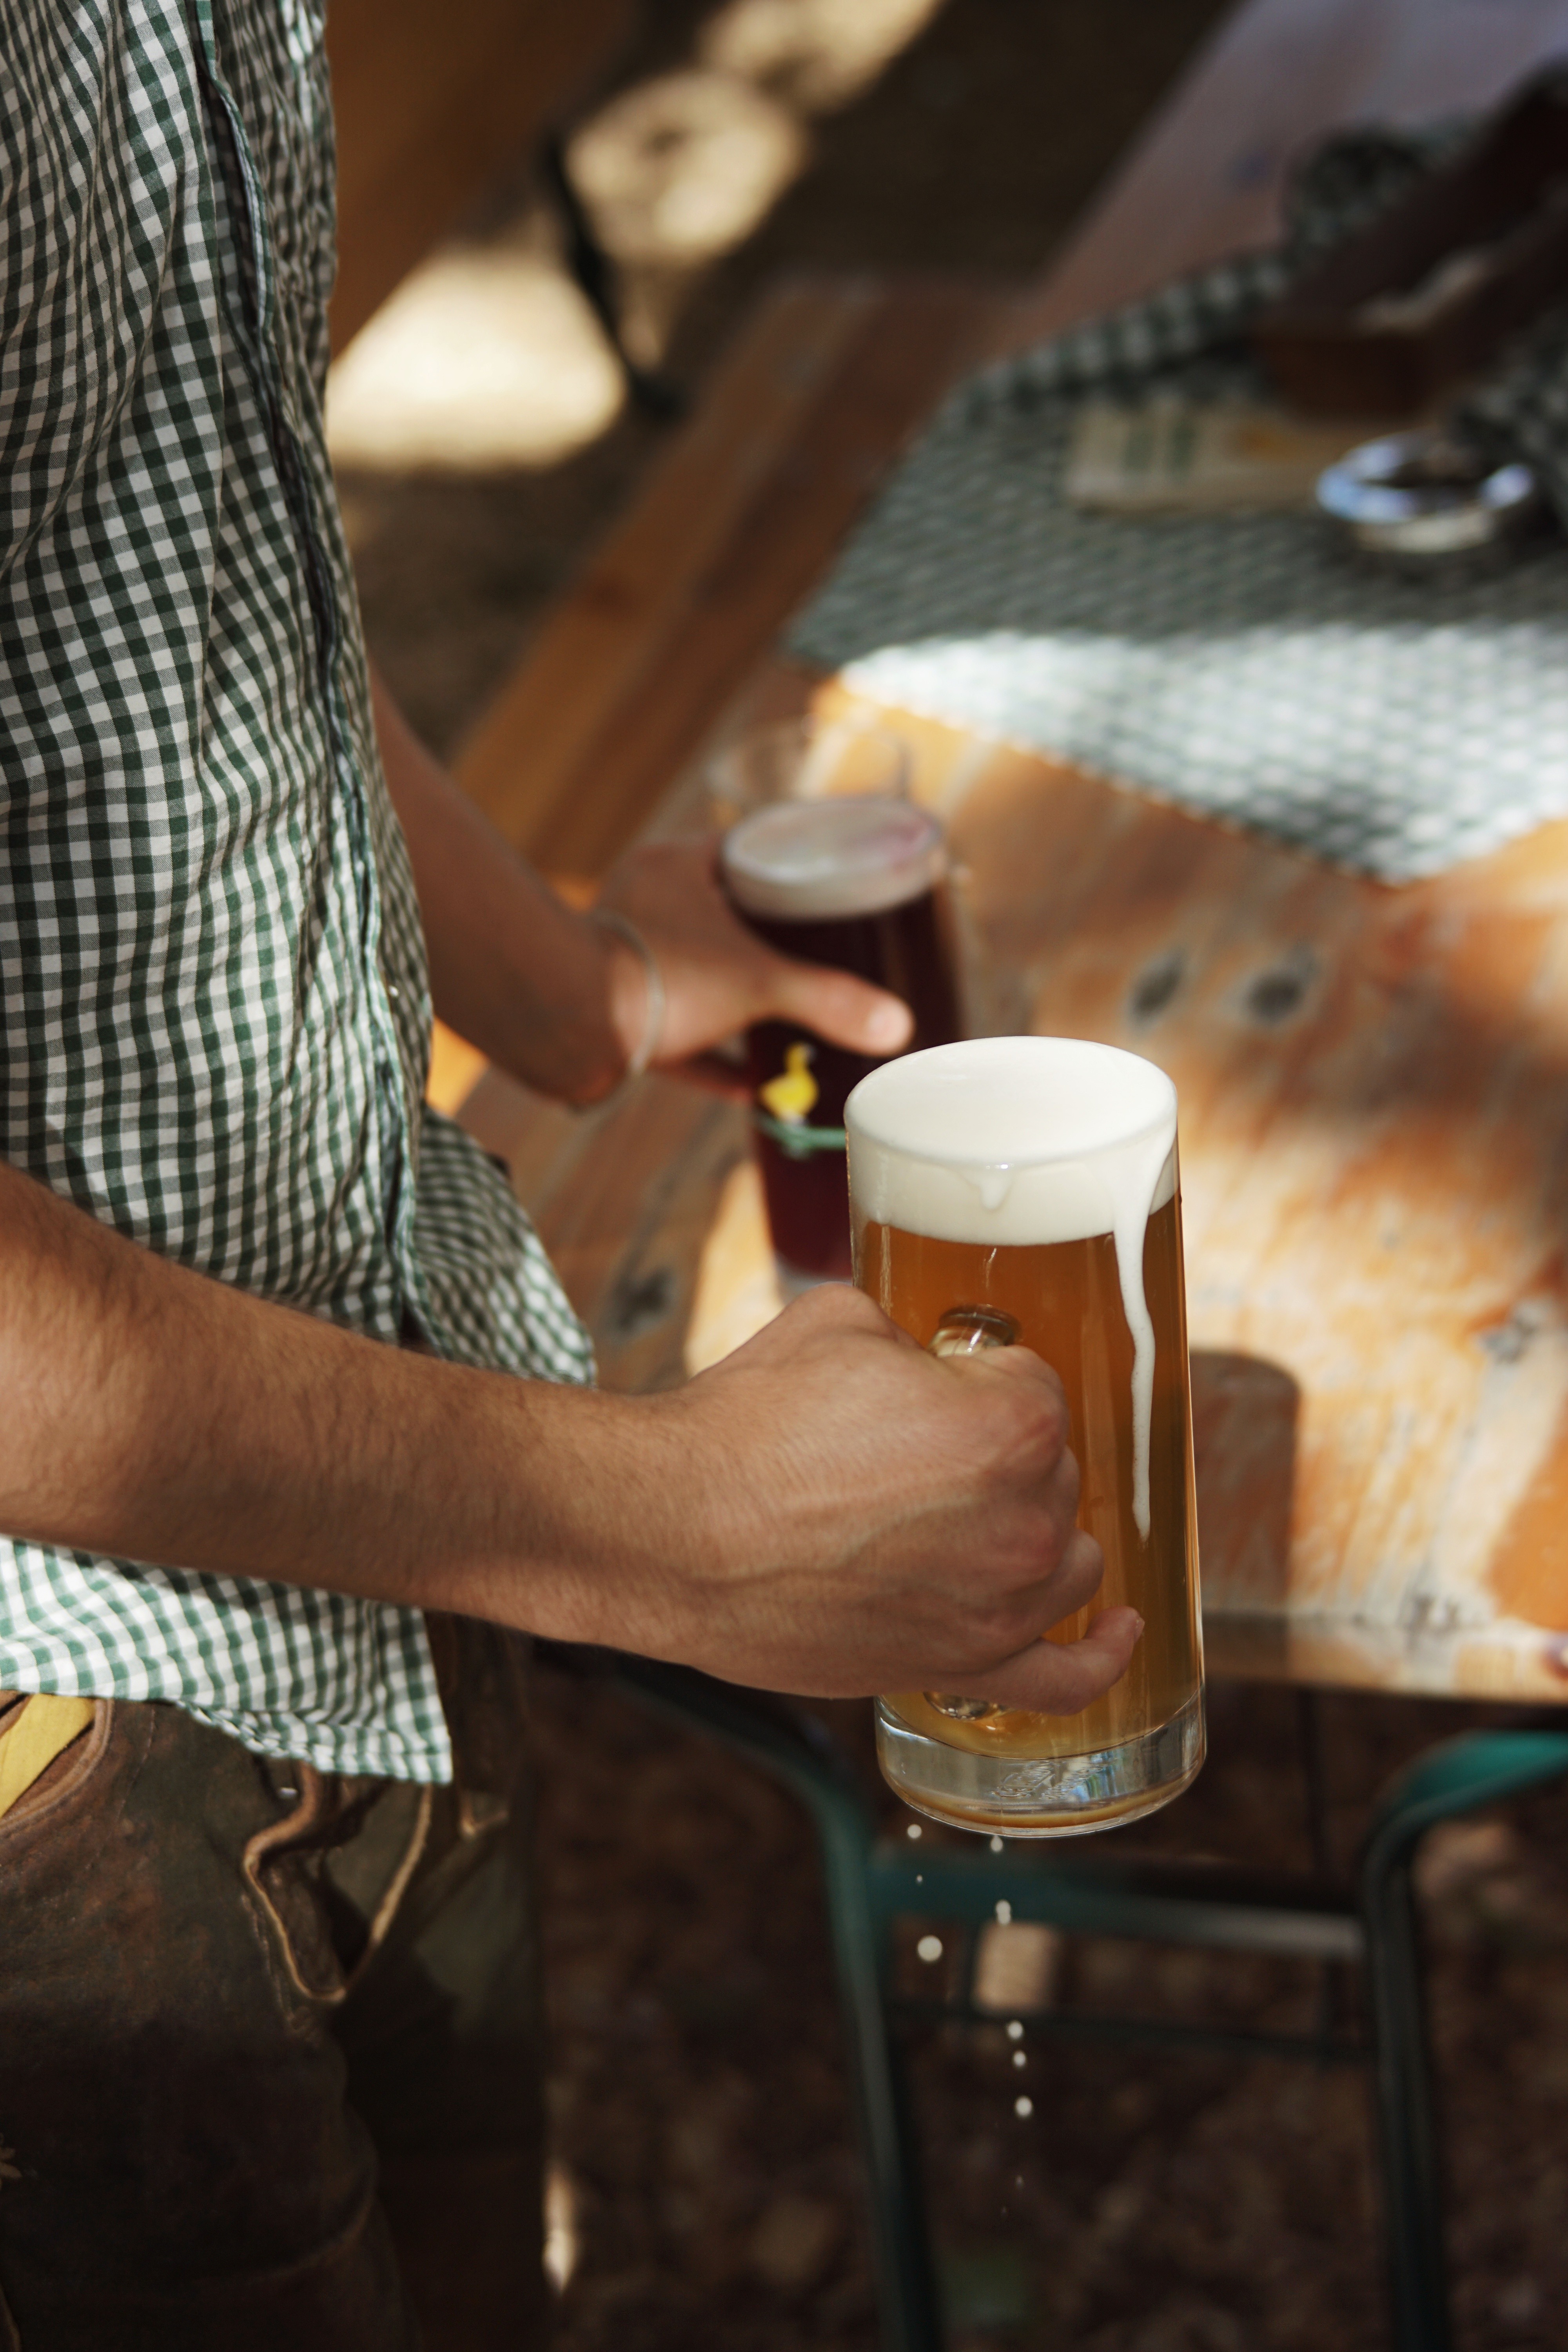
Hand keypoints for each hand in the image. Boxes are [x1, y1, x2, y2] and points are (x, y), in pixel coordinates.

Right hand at [569, 1286, 1141, 1710]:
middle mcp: (1026, 1519)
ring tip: (964, 1517)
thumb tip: (927, 1363)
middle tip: (907, 1450)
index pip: (1034, 1384)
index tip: (928, 1386)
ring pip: (1067, 1557)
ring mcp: (1000, 1604)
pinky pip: (1064, 1677)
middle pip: (1050, 1471)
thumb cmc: (745, 1426)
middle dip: (990, 1452)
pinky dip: (1104, 1655)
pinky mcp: (961, 1666)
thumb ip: (915, 1343)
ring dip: (1028, 1529)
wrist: (673, 1531)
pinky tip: (1122, 1628)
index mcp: (1012, 1425)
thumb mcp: (841, 1325)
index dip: (975, 1378)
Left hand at [594, 834, 912, 1088]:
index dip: (788, 860)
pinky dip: (716, 1055)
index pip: (743, 848)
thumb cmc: (660, 980)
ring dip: (742, 995)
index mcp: (676, 867)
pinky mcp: (619, 1013)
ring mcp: (631, 958)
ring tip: (796, 1012)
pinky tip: (755, 1084)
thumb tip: (897, 1025)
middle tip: (823, 951)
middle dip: (771, 935)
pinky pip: (679, 1031)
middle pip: (724, 910)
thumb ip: (828, 1000)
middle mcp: (647, 903)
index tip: (828, 880)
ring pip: (699, 970)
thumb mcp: (757, 982)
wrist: (571, 1029)